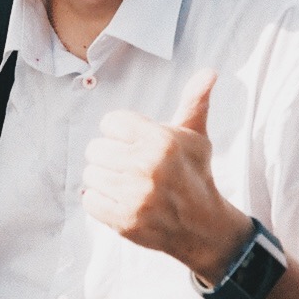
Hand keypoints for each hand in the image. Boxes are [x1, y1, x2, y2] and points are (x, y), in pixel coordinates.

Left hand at [80, 69, 252, 281]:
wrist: (205, 227)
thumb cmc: (195, 174)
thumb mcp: (196, 137)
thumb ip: (194, 101)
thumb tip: (209, 71)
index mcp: (161, 141)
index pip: (110, 122)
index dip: (121, 133)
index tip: (136, 143)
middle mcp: (147, 167)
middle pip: (95, 148)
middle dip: (111, 156)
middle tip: (132, 167)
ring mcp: (135, 196)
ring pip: (90, 174)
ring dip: (105, 179)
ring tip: (128, 184)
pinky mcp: (124, 221)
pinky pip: (89, 200)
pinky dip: (100, 201)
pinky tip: (122, 200)